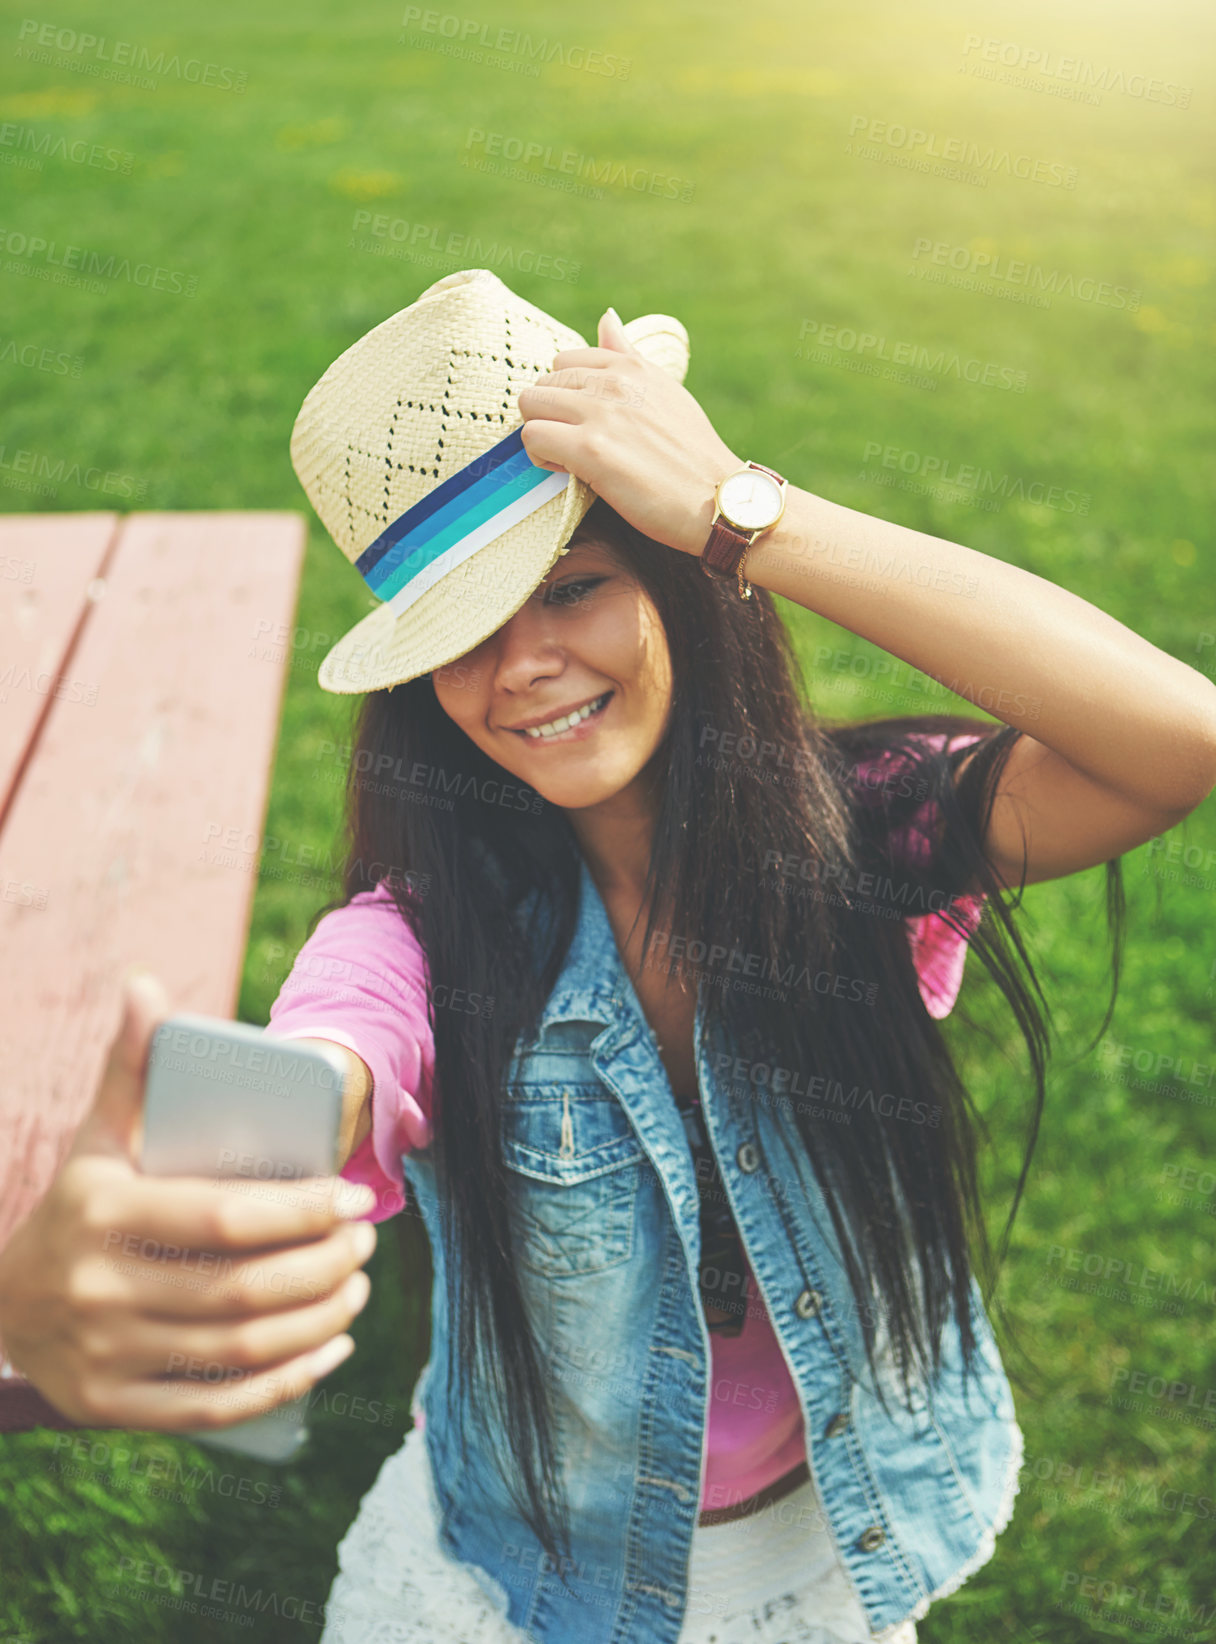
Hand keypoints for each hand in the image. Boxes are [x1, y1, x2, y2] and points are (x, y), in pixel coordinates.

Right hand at [0, 969, 377, 1430]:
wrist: (0, 1306)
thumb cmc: (78, 1205)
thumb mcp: (97, 1138)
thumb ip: (129, 1066)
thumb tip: (146, 984)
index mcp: (103, 1213)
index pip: (224, 1216)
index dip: (299, 1211)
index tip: (351, 1196)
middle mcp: (100, 1289)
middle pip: (241, 1288)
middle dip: (322, 1266)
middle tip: (365, 1241)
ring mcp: (105, 1356)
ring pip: (238, 1349)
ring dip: (317, 1321)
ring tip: (357, 1286)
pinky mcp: (114, 1407)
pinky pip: (216, 1406)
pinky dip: (284, 1384)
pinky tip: (330, 1351)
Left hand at [516, 306, 741, 557]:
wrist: (718, 500)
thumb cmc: (693, 455)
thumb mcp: (666, 391)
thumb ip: (628, 357)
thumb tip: (607, 318)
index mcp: (630, 366)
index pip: (564, 363)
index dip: (566, 397)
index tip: (584, 424)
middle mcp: (613, 382)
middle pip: (542, 385)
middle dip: (551, 417)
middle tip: (575, 446)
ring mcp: (601, 413)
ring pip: (531, 406)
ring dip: (542, 435)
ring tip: (569, 459)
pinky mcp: (590, 450)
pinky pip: (533, 438)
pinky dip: (541, 458)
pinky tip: (568, 471)